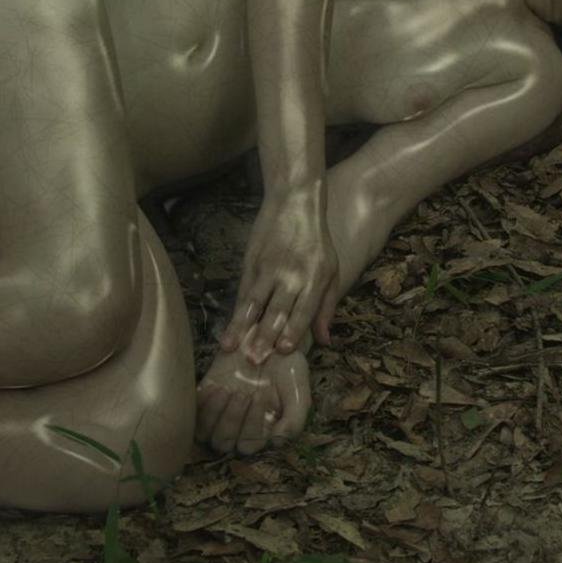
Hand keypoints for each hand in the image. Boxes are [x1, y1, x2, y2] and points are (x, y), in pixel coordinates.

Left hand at [195, 348, 310, 454]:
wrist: (269, 340)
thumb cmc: (288, 369)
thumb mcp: (299, 392)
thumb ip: (294, 421)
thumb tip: (277, 442)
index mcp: (260, 432)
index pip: (247, 445)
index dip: (251, 426)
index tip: (260, 396)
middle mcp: (237, 426)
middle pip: (223, 442)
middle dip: (232, 419)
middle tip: (243, 393)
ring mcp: (219, 412)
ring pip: (205, 432)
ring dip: (214, 413)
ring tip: (227, 390)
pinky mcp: (205, 397)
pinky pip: (194, 412)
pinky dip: (202, 403)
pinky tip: (217, 385)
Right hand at [221, 186, 337, 362]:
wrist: (295, 202)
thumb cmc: (317, 242)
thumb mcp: (332, 271)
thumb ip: (327, 307)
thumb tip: (325, 341)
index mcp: (315, 278)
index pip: (303, 309)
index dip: (292, 330)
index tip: (282, 351)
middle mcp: (291, 274)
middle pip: (276, 309)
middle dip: (264, 336)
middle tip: (254, 360)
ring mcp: (269, 268)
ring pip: (254, 302)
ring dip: (241, 327)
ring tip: (230, 347)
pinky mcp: (251, 262)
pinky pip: (243, 291)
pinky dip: (236, 311)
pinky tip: (229, 327)